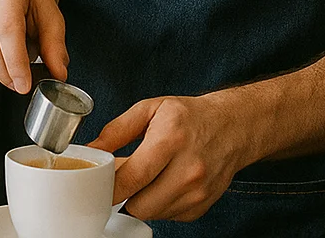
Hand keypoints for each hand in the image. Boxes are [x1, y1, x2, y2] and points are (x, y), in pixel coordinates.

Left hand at [89, 94, 252, 221]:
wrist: (232, 127)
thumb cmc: (189, 116)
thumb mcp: (149, 109)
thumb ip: (117, 130)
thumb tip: (92, 150)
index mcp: (171, 141)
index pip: (133, 177)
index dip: (109, 186)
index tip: (95, 185)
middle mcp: (188, 170)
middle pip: (140, 204)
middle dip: (123, 195)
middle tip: (121, 178)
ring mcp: (198, 192)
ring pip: (152, 213)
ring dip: (140, 200)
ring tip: (144, 177)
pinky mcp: (201, 206)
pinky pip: (168, 216)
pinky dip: (158, 204)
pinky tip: (162, 183)